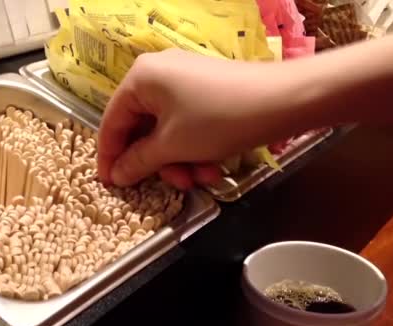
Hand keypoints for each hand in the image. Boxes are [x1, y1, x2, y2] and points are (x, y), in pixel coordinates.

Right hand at [98, 49, 307, 188]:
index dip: (109, 156)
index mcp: (140, 78)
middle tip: (173, 183)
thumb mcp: (173, 146)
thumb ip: (138, 161)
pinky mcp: (206, 90)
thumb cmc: (218, 120)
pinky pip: (187, 123)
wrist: (283, 100)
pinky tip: (213, 166)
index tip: (109, 184)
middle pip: (142, 128)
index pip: (112, 121)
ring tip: (201, 178)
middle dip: (159, 162)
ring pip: (167, 130)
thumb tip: (116, 175)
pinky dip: (195, 147)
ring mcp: (184, 80)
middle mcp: (158, 73)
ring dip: (180, 160)